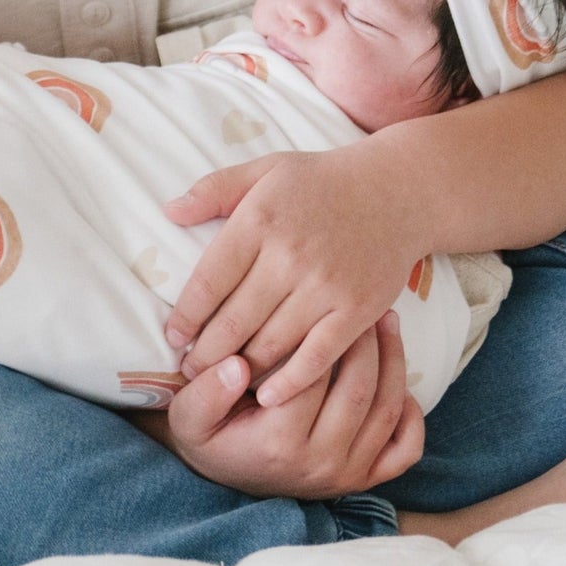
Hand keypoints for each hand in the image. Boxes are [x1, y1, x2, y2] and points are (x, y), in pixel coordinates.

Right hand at [151, 315, 423, 497]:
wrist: (223, 479)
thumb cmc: (208, 437)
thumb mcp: (188, 416)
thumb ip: (206, 392)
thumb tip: (237, 365)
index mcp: (280, 443)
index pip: (313, 379)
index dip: (320, 337)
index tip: (322, 299)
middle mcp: (321, 462)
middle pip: (359, 391)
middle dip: (365, 341)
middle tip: (363, 300)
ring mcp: (347, 473)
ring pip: (386, 411)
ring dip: (393, 361)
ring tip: (386, 321)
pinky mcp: (363, 480)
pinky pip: (404, 450)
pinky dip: (412, 417)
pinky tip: (401, 381)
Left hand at [162, 145, 426, 405]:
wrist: (396, 191)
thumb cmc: (320, 182)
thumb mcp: (264, 169)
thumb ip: (214, 190)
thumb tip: (169, 212)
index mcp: (260, 220)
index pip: (208, 281)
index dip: (185, 316)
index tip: (173, 338)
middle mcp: (289, 255)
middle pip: (234, 321)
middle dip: (205, 354)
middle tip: (189, 371)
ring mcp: (325, 285)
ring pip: (270, 344)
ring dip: (240, 371)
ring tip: (221, 381)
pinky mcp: (356, 310)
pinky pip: (317, 358)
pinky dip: (289, 383)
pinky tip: (267, 396)